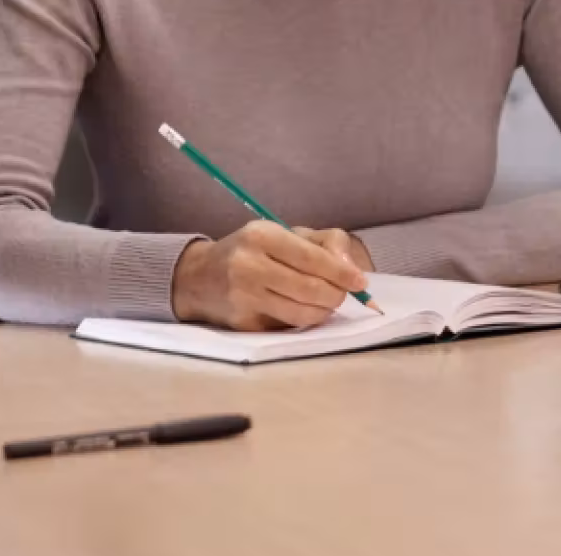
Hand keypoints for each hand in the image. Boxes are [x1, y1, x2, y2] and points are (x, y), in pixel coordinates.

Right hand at [169, 221, 372, 331]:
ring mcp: (243, 297)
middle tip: (342, 295)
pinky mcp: (243, 322)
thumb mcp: (284, 234)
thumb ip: (324, 243)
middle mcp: (249, 265)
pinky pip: (287, 326)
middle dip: (336, 295)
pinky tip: (304, 311)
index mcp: (261, 236)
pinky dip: (304, 321)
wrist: (200, 277)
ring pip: (301, 313)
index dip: (340, 272)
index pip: (311, 257)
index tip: (361, 282)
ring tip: (326, 302)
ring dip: (323, 311)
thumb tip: (351, 270)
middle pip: (310, 288)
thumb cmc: (252, 251)